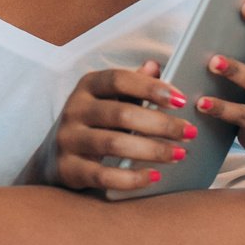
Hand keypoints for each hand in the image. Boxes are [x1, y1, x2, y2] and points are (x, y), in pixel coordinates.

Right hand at [42, 60, 199, 194]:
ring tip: (179, 154)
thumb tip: (155, 66)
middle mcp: (75, 109)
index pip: (119, 79)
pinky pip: (103, 175)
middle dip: (160, 124)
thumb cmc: (95, 123)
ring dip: (151, 150)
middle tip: (189, 133)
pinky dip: (131, 178)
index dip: (150, 88)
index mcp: (88, 86)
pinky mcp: (68, 168)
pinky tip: (155, 176)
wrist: (55, 157)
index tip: (180, 100)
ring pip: (113, 144)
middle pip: (121, 113)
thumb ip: (133, 85)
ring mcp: (69, 139)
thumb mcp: (110, 99)